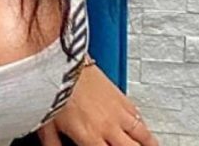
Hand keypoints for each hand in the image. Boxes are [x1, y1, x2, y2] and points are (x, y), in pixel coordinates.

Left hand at [36, 61, 157, 145]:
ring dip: (148, 142)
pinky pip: (138, 115)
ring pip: (142, 134)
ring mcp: (117, 111)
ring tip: (152, 145)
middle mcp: (108, 126)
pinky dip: (142, 124)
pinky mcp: (121, 95)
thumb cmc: (53, 88)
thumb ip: (53, 142)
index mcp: (89, 136)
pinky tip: (142, 127)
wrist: (61, 62)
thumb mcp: (46, 123)